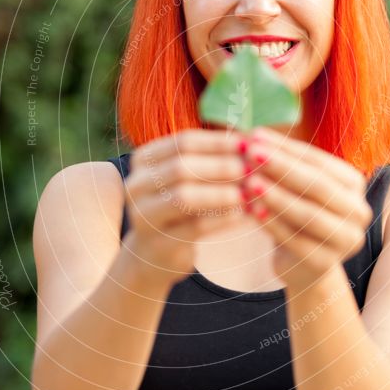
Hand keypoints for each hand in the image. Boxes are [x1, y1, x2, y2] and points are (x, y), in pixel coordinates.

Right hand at [125, 128, 248, 285]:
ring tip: (250, 191)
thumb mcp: (189, 177)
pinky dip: (223, 218)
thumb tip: (252, 138)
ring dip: (222, 193)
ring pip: (185, 197)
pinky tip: (244, 214)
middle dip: (221, 167)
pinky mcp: (158, 243)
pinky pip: (194, 227)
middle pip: (182, 167)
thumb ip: (212, 157)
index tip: (248, 144)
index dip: (219, 142)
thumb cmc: (180, 205)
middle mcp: (137, 185)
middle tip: (251, 169)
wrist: (155, 251)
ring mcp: (143, 216)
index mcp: (144, 159)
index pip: (184, 142)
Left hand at [239, 127, 372, 290]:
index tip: (255, 136)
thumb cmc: (295, 213)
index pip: (319, 161)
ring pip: (308, 214)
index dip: (287, 148)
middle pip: (317, 185)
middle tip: (250, 153)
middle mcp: (358, 211)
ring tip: (248, 182)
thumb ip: (282, 163)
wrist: (302, 262)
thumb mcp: (293, 186)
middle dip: (281, 168)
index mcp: (354, 183)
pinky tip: (251, 210)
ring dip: (276, 196)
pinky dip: (272, 224)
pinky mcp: (325, 264)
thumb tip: (253, 136)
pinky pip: (296, 240)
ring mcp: (346, 240)